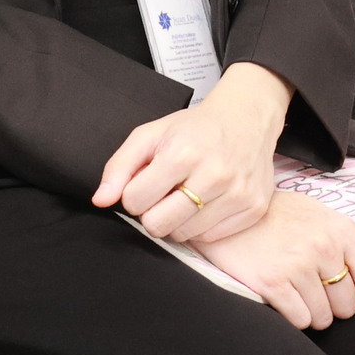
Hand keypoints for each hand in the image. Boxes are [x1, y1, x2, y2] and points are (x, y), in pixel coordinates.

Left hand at [95, 64, 291, 243]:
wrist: (247, 118)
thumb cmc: (194, 128)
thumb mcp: (150, 135)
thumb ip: (119, 167)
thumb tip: (101, 201)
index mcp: (182, 153)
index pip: (135, 201)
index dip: (134, 195)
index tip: (146, 184)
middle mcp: (213, 175)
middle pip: (158, 226)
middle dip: (153, 212)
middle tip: (165, 194)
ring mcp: (237, 194)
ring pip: (183, 235)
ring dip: (178, 220)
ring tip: (187, 194)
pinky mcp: (253, 209)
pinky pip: (210, 237)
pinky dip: (202, 224)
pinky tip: (208, 200)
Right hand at [199, 189, 354, 330]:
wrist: (229, 214)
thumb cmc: (280, 217)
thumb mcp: (324, 216)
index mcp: (342, 231)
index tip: (343, 284)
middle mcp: (323, 247)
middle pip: (349, 307)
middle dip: (333, 303)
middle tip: (311, 284)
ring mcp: (297, 266)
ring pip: (324, 318)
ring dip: (311, 311)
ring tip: (294, 289)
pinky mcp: (272, 284)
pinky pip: (300, 320)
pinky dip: (292, 315)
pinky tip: (280, 296)